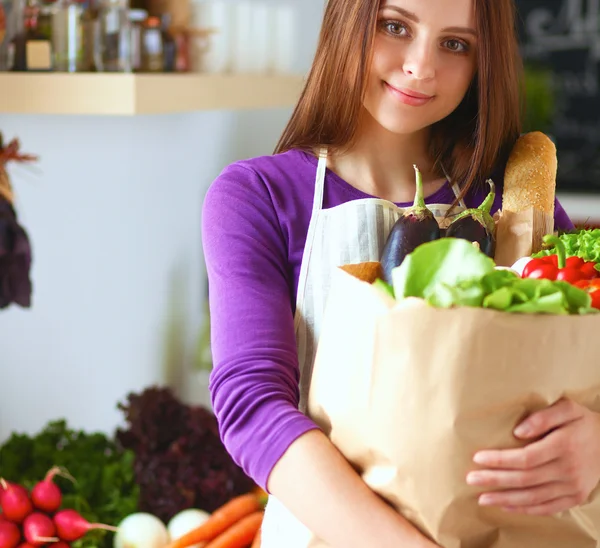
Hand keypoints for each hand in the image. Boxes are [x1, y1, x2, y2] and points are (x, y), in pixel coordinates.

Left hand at [466, 398, 599, 515]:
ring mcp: (572, 486)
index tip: (477, 458)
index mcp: (563, 446)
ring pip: (533, 497)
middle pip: (525, 479)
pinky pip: (547, 508)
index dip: (500, 460)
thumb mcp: (567, 408)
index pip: (525, 457)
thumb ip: (543, 416)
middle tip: (470, 479)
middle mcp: (568, 469)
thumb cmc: (581, 421)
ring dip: (505, 499)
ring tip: (482, 498)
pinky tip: (506, 506)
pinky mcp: (575, 497)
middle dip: (495, 480)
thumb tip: (518, 431)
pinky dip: (525, 509)